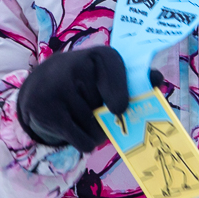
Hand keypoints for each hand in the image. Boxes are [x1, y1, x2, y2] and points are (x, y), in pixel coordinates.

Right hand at [17, 47, 161, 151]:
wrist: (41, 86)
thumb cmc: (87, 83)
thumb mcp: (109, 76)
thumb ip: (136, 79)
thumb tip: (157, 80)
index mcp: (99, 55)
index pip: (117, 69)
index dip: (121, 92)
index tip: (119, 107)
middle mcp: (75, 65)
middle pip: (110, 109)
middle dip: (108, 117)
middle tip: (95, 108)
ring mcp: (56, 87)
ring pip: (96, 128)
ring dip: (96, 132)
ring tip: (85, 119)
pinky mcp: (44, 109)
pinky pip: (81, 140)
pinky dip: (85, 142)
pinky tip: (76, 130)